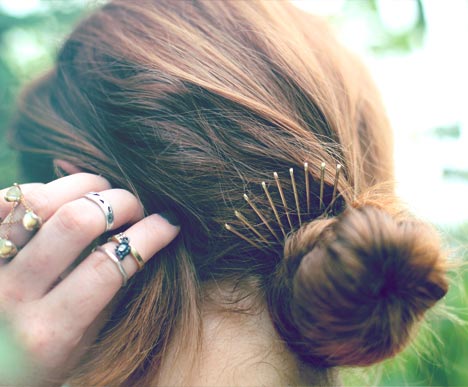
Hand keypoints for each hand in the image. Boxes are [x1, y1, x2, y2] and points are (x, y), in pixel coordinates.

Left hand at [0, 173, 179, 385]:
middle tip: (136, 206)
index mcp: (48, 332)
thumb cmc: (41, 358)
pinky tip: (62, 197)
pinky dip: (41, 189)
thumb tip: (146, 238)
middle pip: (75, 223)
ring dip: (83, 186)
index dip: (148, 236)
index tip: (169, 222)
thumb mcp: (84, 341)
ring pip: (39, 200)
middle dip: (120, 203)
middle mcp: (12, 297)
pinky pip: (4, 199)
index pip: (108, 267)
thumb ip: (112, 293)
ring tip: (102, 193)